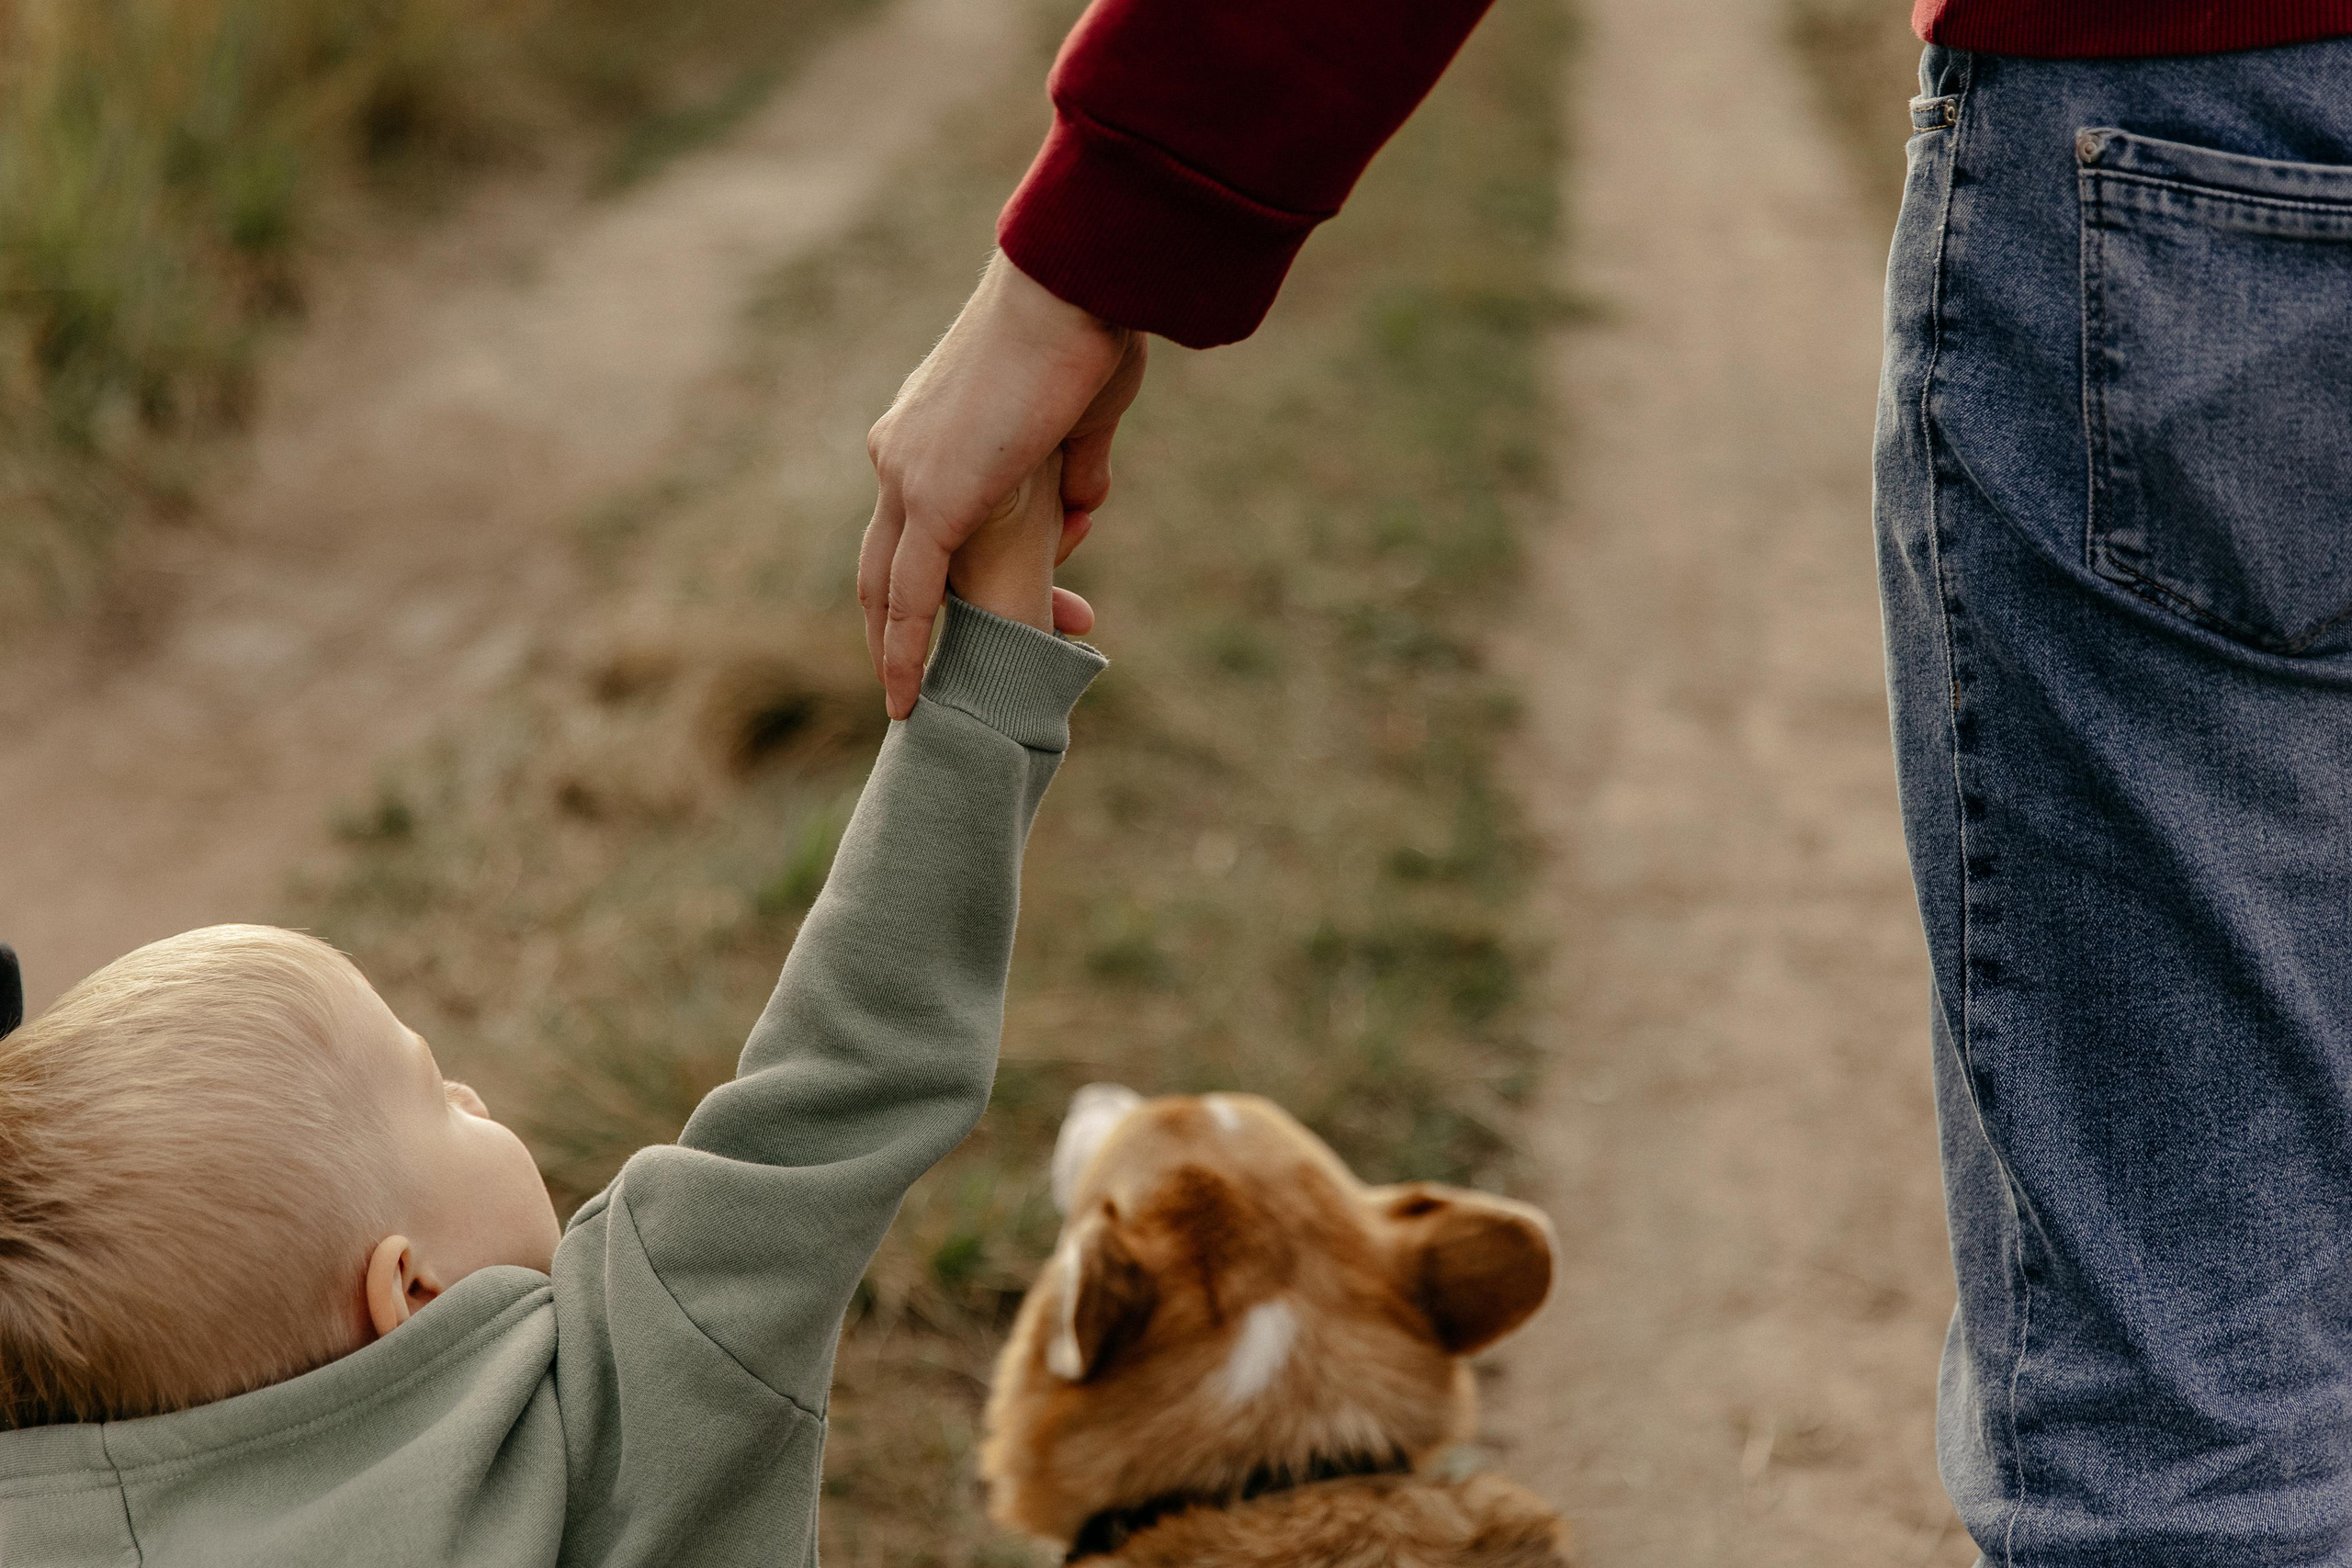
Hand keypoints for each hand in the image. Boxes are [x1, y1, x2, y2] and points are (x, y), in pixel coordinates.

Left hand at [862, 250, 1146, 716]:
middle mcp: (898, 452)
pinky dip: (908, 651)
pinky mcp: (932, 500)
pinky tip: (910, 701)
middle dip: (913, 630)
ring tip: (921, 710)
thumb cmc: (1087, 330)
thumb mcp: (1082, 418)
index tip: (959, 621)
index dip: (934, 582)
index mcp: (924, 428)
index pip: (914, 526)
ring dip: (911, 652)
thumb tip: (1080, 510)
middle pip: (889, 566)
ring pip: (894, 589)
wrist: (1073, 288)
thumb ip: (1074, 466)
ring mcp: (907, 475)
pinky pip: (911, 596)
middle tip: (931, 681)